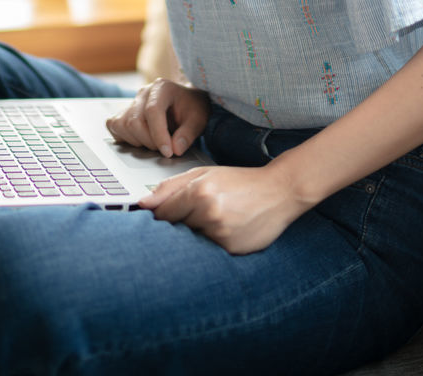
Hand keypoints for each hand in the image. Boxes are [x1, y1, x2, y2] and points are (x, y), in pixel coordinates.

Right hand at [106, 79, 210, 157]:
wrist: (186, 103)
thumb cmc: (192, 108)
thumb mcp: (199, 119)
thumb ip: (188, 134)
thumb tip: (175, 149)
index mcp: (162, 87)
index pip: (152, 111)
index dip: (158, 135)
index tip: (168, 152)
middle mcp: (143, 92)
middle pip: (135, 121)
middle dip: (150, 142)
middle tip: (165, 148)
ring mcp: (131, 101)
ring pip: (123, 126)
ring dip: (139, 142)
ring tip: (155, 142)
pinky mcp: (123, 112)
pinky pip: (114, 126)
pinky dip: (124, 138)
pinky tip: (141, 140)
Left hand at [138, 163, 306, 254]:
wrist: (279, 191)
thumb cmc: (240, 181)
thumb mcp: (205, 173)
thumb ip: (171, 186)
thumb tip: (143, 203)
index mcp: (198, 191)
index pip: (162, 214)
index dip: (163, 215)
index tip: (167, 214)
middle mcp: (208, 212)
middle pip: (176, 228)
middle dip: (182, 223)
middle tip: (200, 213)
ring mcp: (220, 233)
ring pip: (192, 240)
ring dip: (198, 233)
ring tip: (218, 218)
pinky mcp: (231, 248)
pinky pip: (209, 250)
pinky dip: (213, 242)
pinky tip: (228, 228)